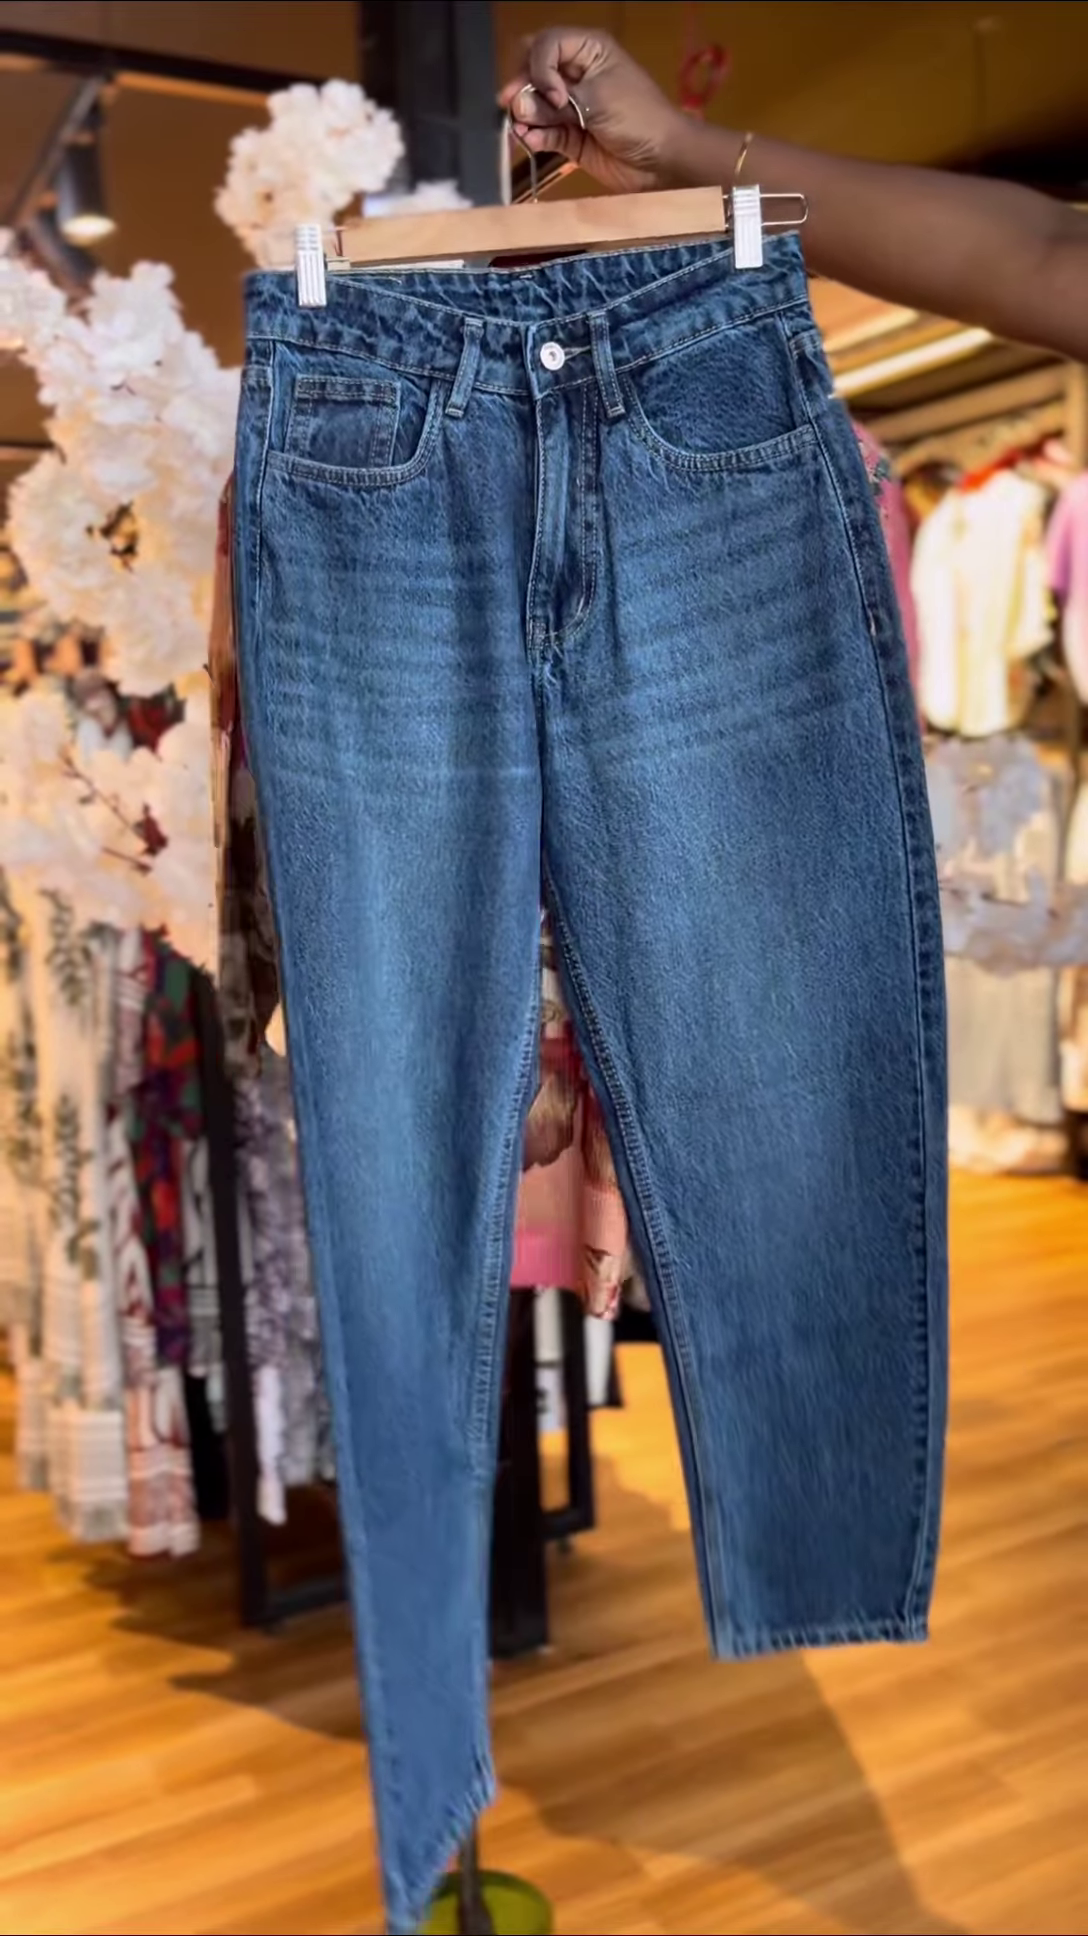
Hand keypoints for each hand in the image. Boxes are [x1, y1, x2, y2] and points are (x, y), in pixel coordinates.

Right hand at [499, 25, 695, 194]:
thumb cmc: (638, 117)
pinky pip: (544, 133)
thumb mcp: (597, 100)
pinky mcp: (570, 137)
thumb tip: (518, 106)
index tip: (554, 94)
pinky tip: (531, 142)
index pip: (547, 45)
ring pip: (534, 104)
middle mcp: (575, 74)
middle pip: (534, 71)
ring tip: (523, 130)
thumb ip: (555, 104)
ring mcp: (571, 107)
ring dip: (525, 116)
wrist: (661, 161)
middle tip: (514, 107)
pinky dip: (535, 137)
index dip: (540, 67)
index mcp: (588, 50)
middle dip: (522, 88)